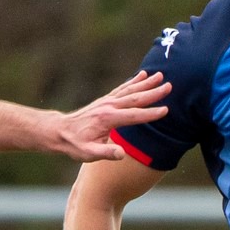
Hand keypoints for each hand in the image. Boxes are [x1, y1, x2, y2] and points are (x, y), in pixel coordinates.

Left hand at [50, 71, 170, 162]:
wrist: (60, 132)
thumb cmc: (75, 144)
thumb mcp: (88, 153)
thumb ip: (106, 153)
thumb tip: (121, 154)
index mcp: (108, 119)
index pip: (133, 115)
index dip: (150, 113)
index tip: (165, 110)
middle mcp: (109, 107)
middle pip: (135, 98)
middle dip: (153, 92)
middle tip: (169, 86)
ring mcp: (107, 101)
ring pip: (130, 90)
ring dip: (146, 83)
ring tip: (160, 75)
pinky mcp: (106, 100)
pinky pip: (122, 89)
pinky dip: (134, 81)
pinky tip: (142, 75)